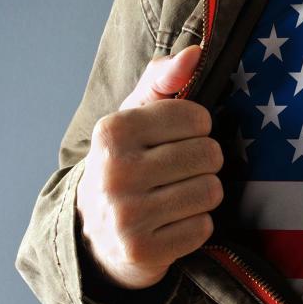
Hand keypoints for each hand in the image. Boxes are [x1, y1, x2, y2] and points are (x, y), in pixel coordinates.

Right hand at [75, 44, 223, 289]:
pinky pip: (202, 228)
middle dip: (203, 162)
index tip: (177, 139)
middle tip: (178, 172)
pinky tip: (170, 224)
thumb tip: (196, 53)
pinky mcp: (143, 251)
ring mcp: (127, 216)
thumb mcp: (134, 117)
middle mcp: (115, 172)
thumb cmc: (124, 164)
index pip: (196, 117)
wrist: (93, 235)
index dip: (197, 128)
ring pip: (210, 191)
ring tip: (175, 197)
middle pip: (209, 155)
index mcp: (112, 132)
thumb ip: (163, 80)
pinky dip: (195, 227)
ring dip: (202, 195)